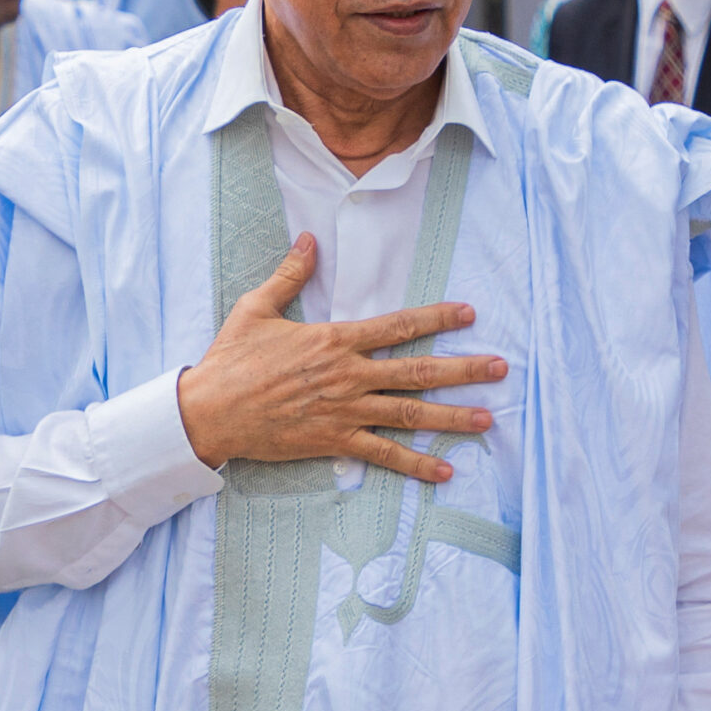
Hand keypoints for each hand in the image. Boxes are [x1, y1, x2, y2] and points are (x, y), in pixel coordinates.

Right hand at [175, 233, 506, 483]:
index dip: (436, 318)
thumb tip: (309, 240)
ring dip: (451, 418)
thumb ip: (289, 274)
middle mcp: (348, 375)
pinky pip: (384, 455)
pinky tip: (445, 470)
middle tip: (500, 368)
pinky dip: (416, 464)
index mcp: (334, 340)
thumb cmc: (231, 359)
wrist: (210, 410)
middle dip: (463, 370)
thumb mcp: (257, 308)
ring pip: (409, 414)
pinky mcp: (334, 442)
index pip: (397, 326)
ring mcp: (345, 411)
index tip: (469, 314)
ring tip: (487, 419)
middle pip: (418, 372)